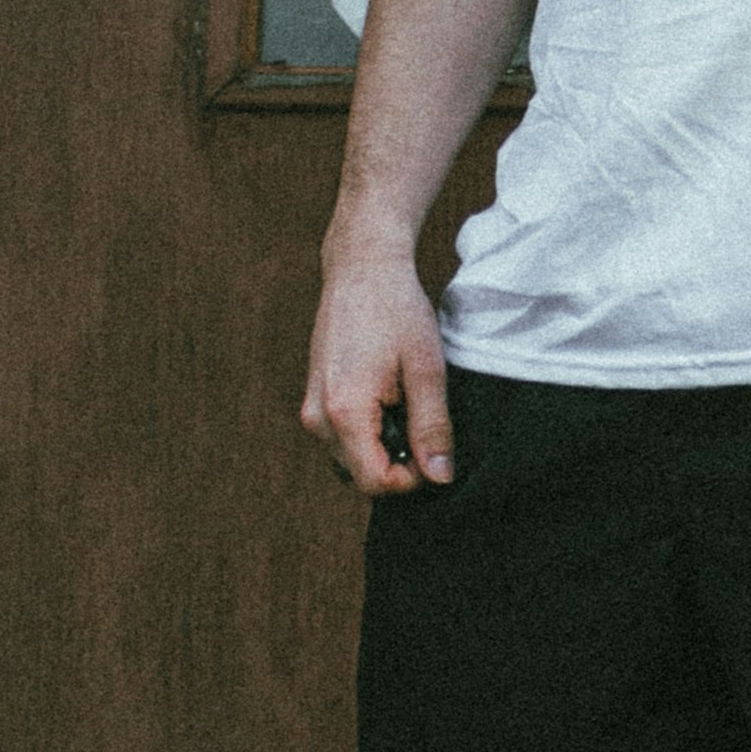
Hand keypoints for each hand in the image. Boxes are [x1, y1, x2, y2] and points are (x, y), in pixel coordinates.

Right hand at [302, 232, 454, 493]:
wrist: (362, 268)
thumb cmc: (397, 310)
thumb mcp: (427, 369)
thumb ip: (432, 428)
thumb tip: (439, 478)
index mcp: (344, 412)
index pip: (377, 483)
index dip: (413, 478)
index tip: (434, 447)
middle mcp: (317, 418)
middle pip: (363, 476)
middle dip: (398, 462)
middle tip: (423, 416)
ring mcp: (310, 409)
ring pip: (352, 460)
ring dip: (383, 446)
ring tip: (404, 401)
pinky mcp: (312, 399)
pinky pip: (342, 438)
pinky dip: (369, 431)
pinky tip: (388, 396)